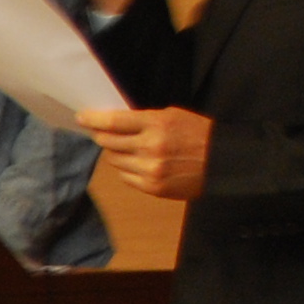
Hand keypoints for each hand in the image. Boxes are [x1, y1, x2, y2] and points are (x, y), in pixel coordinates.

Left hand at [74, 103, 212, 200]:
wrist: (222, 162)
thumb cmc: (198, 134)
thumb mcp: (174, 116)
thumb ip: (145, 119)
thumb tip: (114, 122)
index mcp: (157, 124)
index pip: (114, 121)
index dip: (94, 119)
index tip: (81, 118)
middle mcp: (150, 147)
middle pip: (108, 142)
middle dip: (102, 136)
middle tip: (102, 133)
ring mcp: (149, 169)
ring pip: (114, 161)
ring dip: (116, 153)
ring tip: (130, 148)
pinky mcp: (151, 187)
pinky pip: (125, 176)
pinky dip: (127, 169)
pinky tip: (139, 163)